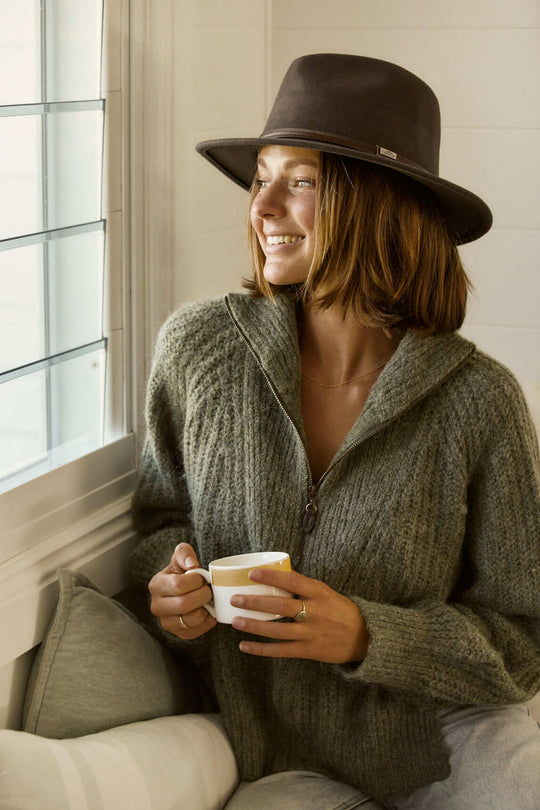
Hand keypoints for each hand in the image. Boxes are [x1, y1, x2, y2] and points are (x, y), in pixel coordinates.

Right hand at [148, 543, 216, 639]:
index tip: (201, 578)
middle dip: (203, 595)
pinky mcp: (178, 633)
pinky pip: (196, 631)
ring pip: (191, 619)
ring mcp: (166, 622)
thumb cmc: (182, 572)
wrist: (182, 591)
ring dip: (206, 608)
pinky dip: (207, 621)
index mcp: (156, 585)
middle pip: (184, 604)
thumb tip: (192, 565)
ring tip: (207, 600)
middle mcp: (157, 606)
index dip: (196, 581)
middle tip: (207, 590)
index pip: (178, 585)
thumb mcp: (181, 557)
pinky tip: (207, 611)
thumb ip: (184, 554)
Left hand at [230, 568, 368, 663]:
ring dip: (254, 626)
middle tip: (236, 598)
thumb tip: (278, 575)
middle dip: (256, 602)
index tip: (252, 573)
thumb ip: (304, 587)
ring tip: (236, 620)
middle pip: (280, 606)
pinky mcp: (308, 650)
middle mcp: (314, 612)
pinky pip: (281, 650)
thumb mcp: (326, 592)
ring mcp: (310, 633)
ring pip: (277, 630)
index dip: (271, 577)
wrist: (364, 637)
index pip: (292, 581)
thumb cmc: (340, 610)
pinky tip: (245, 646)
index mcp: (319, 593)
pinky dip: (261, 649)